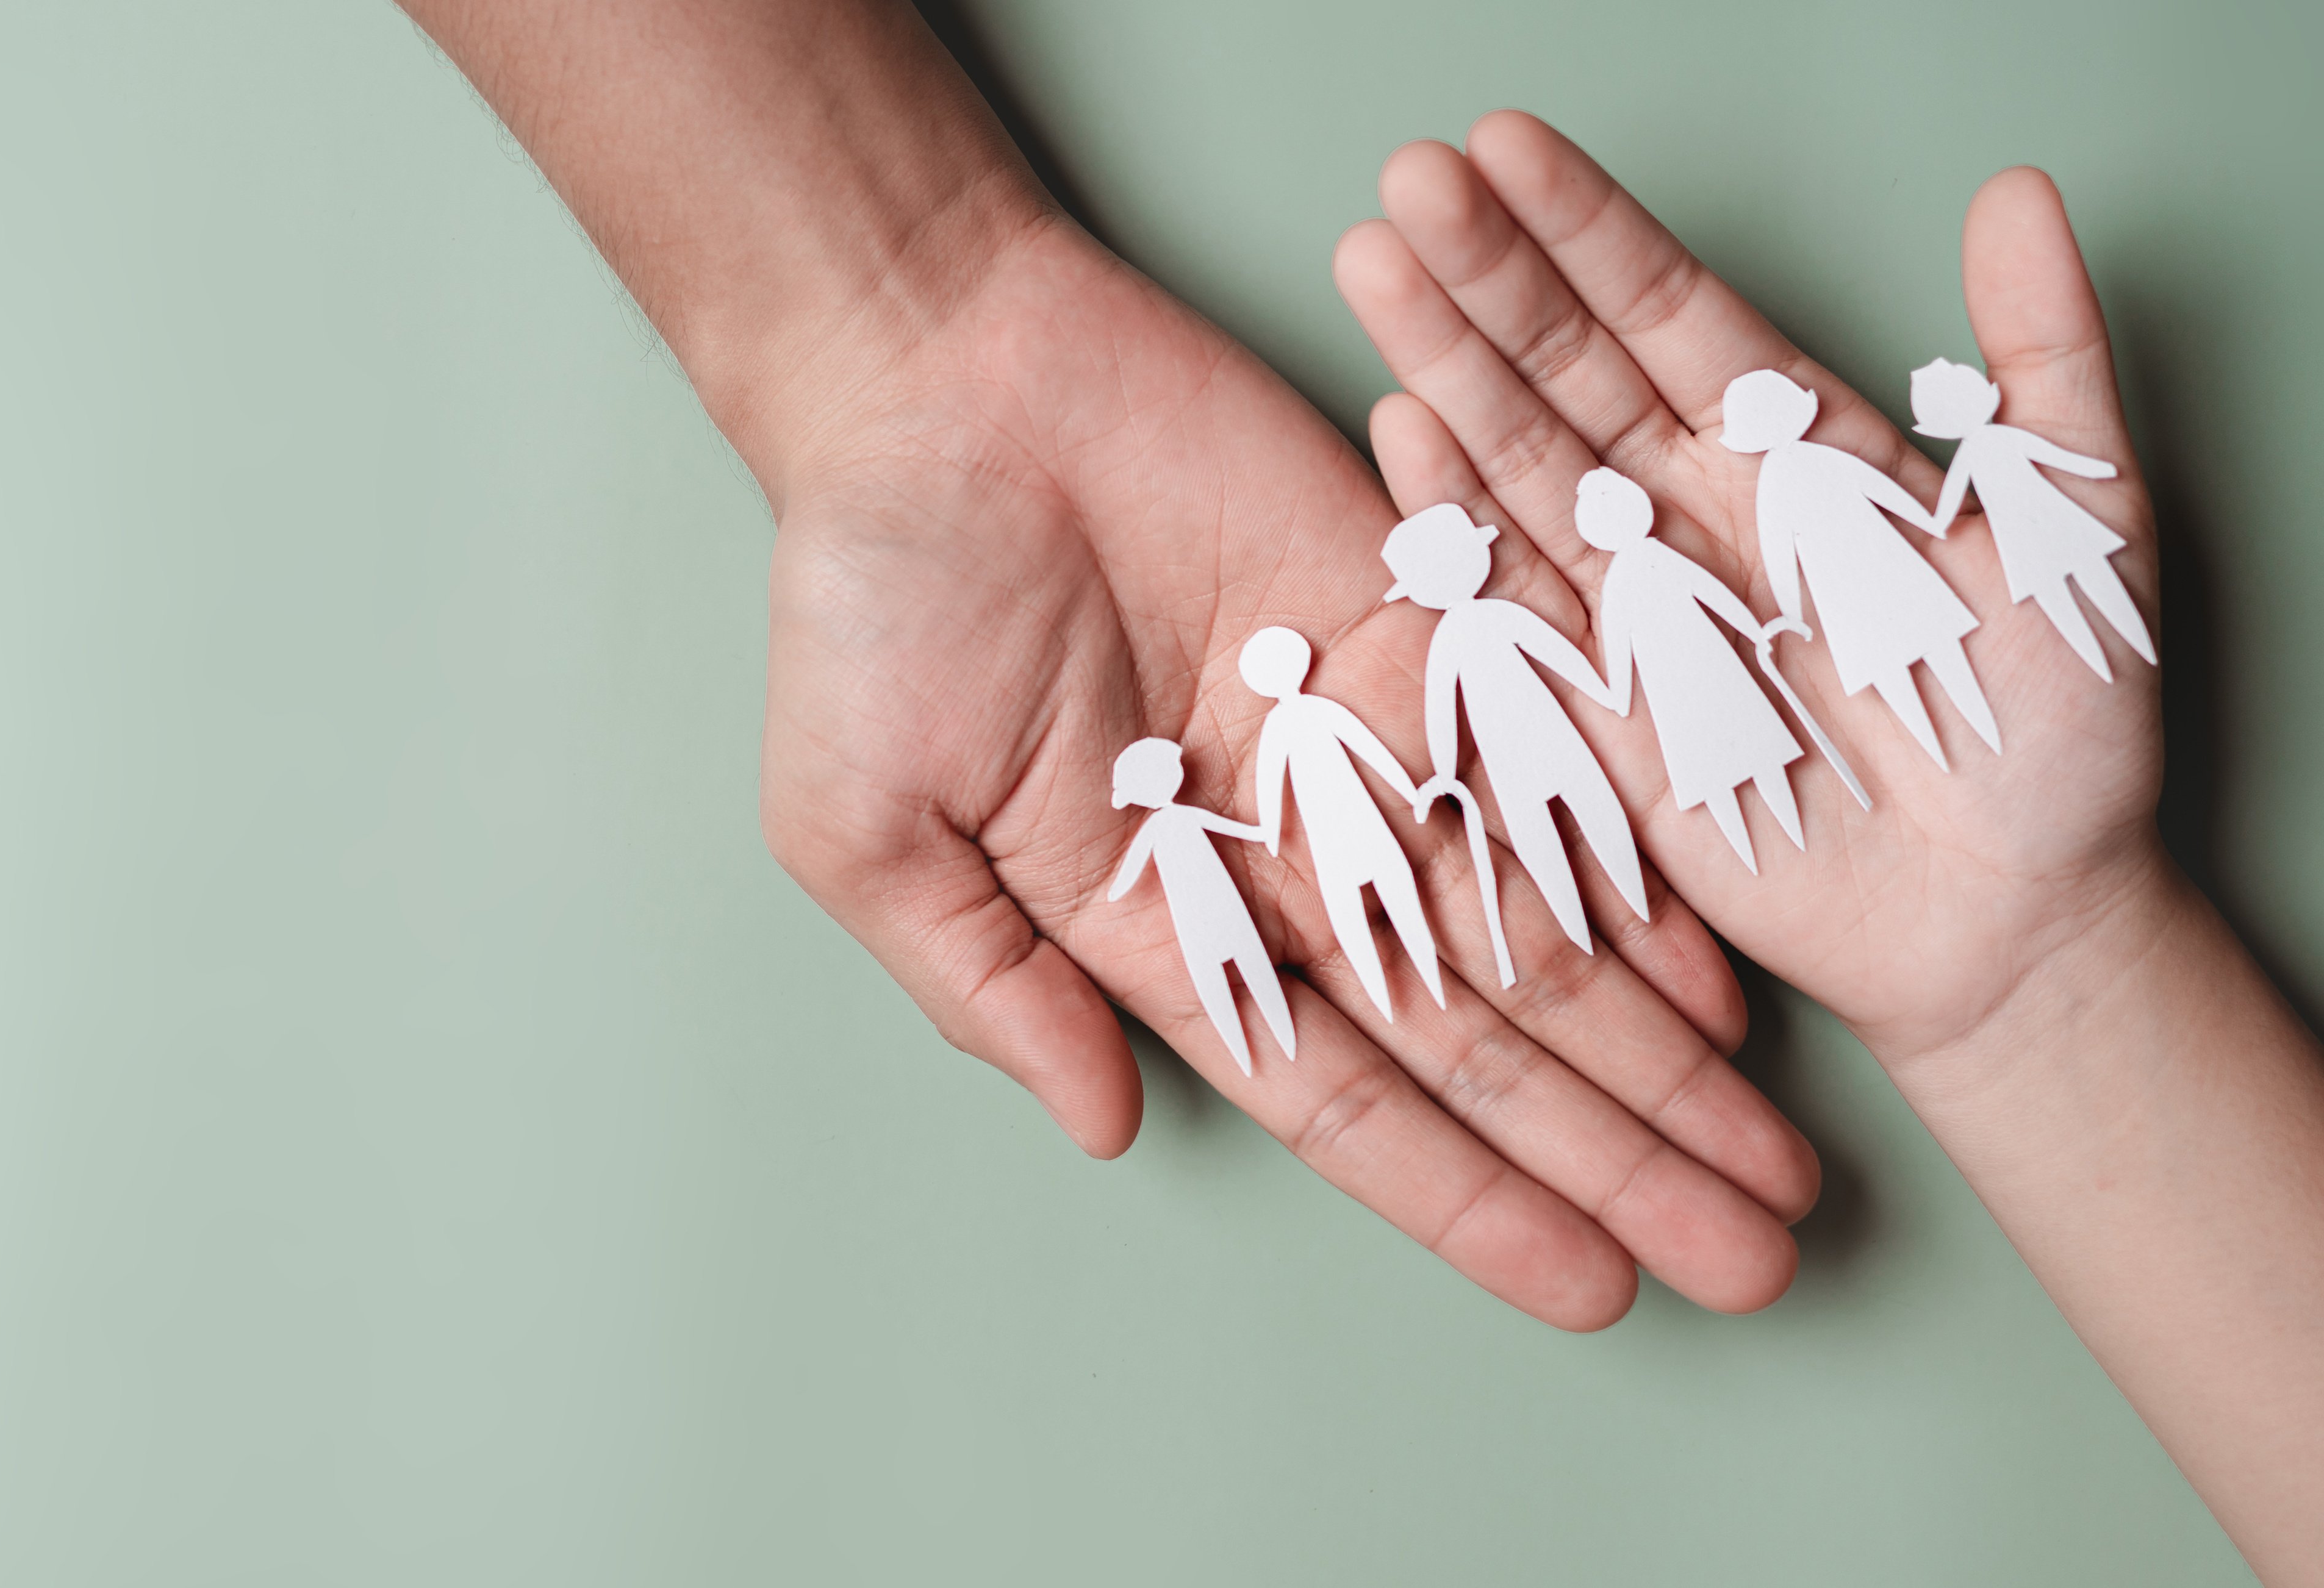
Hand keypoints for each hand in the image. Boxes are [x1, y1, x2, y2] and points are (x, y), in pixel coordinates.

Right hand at [759, 215, 1814, 1325]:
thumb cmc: (865, 596)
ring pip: (1544, 921)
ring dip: (1663, 1047)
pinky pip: (1556, 753)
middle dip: (1614, 1156)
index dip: (1468, 1195)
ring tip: (1774, 1157)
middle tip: (1749, 1259)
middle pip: (1481, 1035)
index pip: (1343, 1092)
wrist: (935, 373)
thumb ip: (986, 981)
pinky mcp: (1419, 616)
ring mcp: (1362, 739)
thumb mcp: (864, 824)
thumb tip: (1104, 1128)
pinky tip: (1733, 966)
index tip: (1589, 1286)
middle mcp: (1286, 852)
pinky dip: (1643, 857)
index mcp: (1157, 920)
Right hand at [1334, 113, 2163, 1065]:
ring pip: (1519, 457)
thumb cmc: (2065, 723)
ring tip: (1375, 261)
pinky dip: (1451, 518)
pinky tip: (1400, 425)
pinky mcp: (1594, 706)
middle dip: (1488, 268)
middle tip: (1412, 173)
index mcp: (1793, 448)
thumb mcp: (2080, 517)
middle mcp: (1694, 508)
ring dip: (1444, 360)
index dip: (1589, 228)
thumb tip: (2020, 192)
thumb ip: (2042, 357)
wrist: (2017, 908)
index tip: (1509, 142)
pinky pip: (1508, 600)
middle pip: (1570, 363)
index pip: (1669, 309)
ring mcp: (1633, 603)